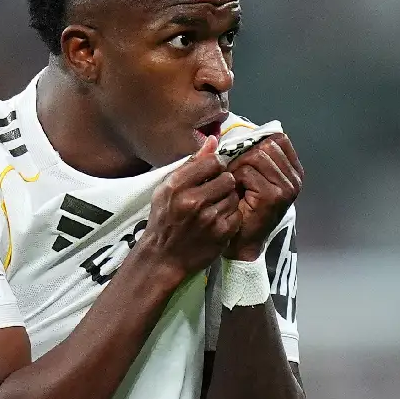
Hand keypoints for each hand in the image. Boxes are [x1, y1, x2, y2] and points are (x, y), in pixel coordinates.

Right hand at [137, 135, 240, 281]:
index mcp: (176, 186)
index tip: (209, 176)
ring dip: (227, 200)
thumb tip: (213, 140)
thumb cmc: (164, 220)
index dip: (214, 167)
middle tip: (214, 193)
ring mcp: (209, 218)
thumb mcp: (166, 190)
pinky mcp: (221, 233)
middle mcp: (192, 201)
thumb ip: (191, 165)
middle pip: (227, 178)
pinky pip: (236, 213)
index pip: (212, 161)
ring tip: (214, 208)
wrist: (163, 258)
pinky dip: (230, 216)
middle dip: (223, 183)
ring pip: (233, 195)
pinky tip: (217, 220)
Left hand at [224, 134, 303, 260]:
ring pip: (255, 156)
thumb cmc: (243, 209)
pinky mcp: (274, 196)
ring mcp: (287, 187)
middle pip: (266, 145)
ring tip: (234, 184)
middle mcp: (295, 178)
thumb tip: (241, 132)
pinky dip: (234, 179)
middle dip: (244, 156)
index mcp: (293, 171)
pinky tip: (234, 194)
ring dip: (237, 167)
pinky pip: (246, 172)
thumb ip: (255, 156)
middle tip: (234, 173)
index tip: (242, 157)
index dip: (256, 143)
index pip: (278, 139)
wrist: (242, 243)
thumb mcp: (254, 178)